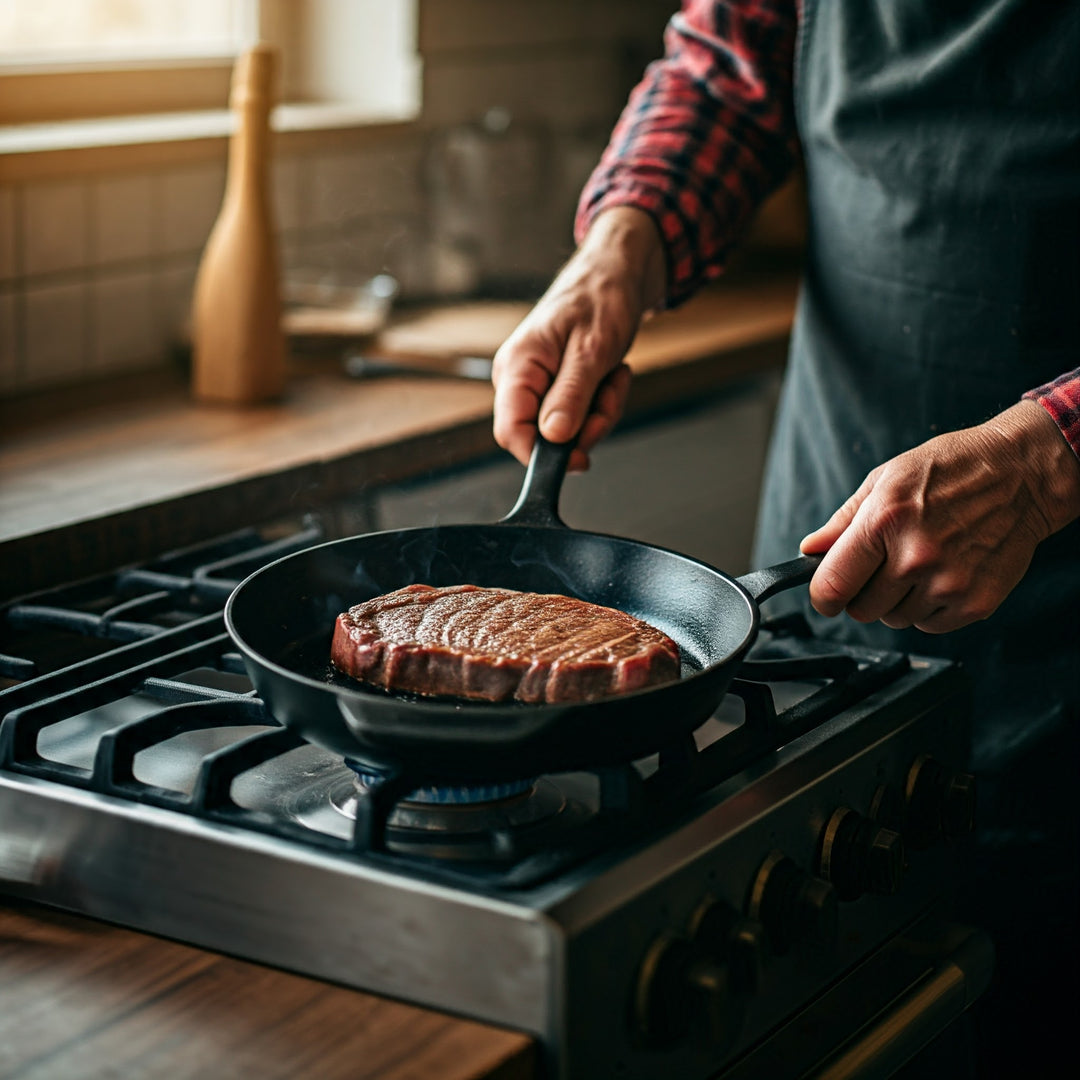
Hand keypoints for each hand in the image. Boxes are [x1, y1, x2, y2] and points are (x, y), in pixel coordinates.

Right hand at [492, 207, 665, 471]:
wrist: (615, 276)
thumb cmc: (600, 299)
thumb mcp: (591, 351)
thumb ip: (570, 397)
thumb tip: (553, 438)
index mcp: (517, 367)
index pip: (510, 432)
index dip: (542, 455)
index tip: (579, 459)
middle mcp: (520, 380)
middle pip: (543, 437)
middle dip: (585, 426)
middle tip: (609, 394)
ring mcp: (538, 386)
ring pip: (566, 431)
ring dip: (600, 412)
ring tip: (612, 376)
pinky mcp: (556, 389)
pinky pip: (579, 417)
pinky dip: (602, 404)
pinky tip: (610, 375)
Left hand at [800, 401, 1079, 632]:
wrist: (1022, 476)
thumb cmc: (952, 470)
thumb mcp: (886, 479)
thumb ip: (843, 521)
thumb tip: (810, 549)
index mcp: (885, 522)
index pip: (832, 586)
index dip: (822, 596)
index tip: (826, 596)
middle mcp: (915, 557)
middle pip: (861, 610)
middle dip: (863, 593)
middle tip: (883, 567)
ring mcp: (948, 584)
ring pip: (895, 620)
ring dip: (898, 601)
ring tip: (920, 564)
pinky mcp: (975, 603)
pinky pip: (930, 626)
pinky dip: (930, 608)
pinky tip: (942, 575)